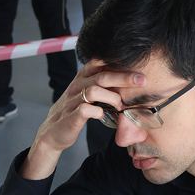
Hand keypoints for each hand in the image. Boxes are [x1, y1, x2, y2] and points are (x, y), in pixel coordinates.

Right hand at [19, 60, 146, 180]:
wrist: (52, 133)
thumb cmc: (73, 112)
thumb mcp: (84, 94)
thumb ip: (100, 85)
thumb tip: (126, 79)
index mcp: (81, 78)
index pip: (98, 62)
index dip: (116, 61)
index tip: (136, 64)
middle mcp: (76, 86)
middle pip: (102, 75)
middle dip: (124, 77)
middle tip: (142, 80)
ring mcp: (73, 101)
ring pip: (94, 90)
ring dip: (112, 97)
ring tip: (121, 106)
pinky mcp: (71, 117)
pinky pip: (86, 110)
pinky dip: (99, 112)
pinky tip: (104, 115)